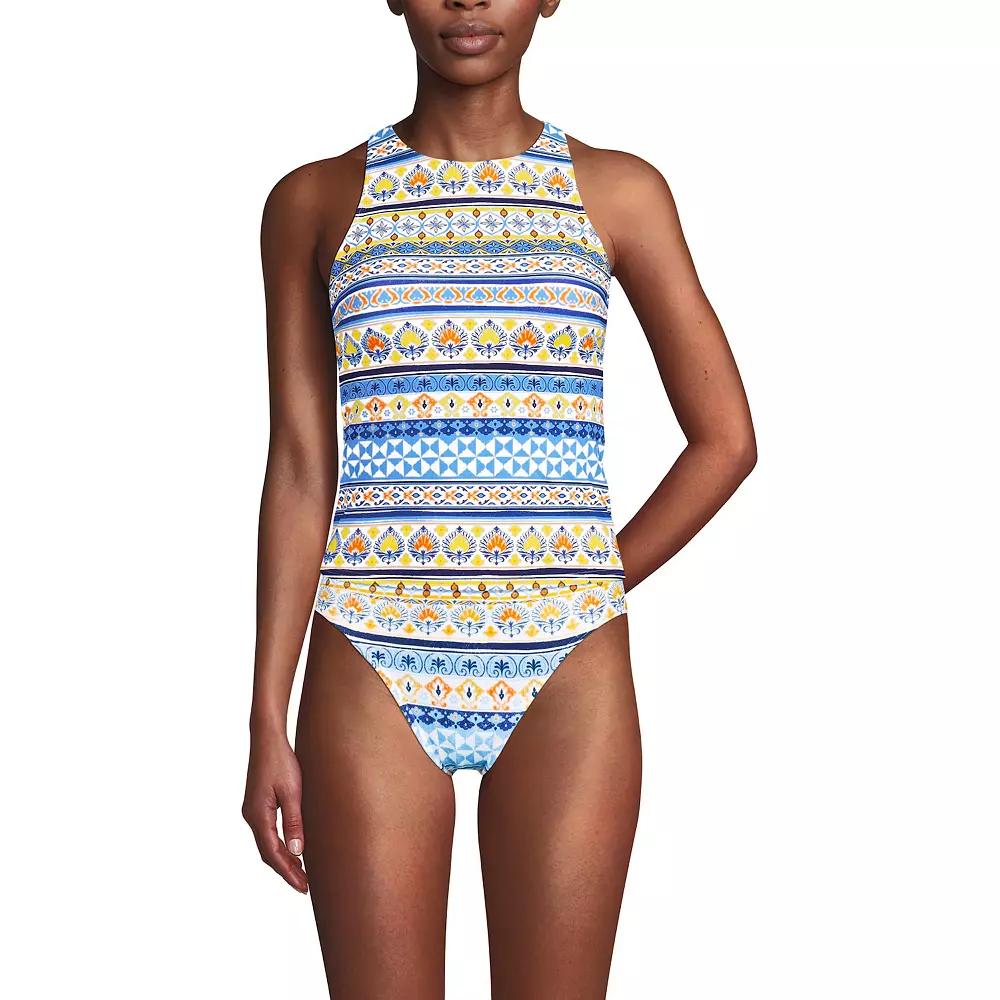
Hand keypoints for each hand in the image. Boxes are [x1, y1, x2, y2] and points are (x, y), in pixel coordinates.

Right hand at [242, 731, 307, 893]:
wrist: (267, 739)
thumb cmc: (281, 761)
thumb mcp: (292, 792)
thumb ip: (294, 822)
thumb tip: (297, 852)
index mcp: (258, 816)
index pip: (273, 854)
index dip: (288, 872)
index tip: (303, 887)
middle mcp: (251, 816)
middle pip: (268, 853)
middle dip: (286, 871)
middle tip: (305, 887)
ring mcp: (252, 811)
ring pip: (267, 844)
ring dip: (283, 859)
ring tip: (302, 873)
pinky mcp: (257, 805)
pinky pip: (267, 833)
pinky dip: (279, 846)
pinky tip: (293, 850)